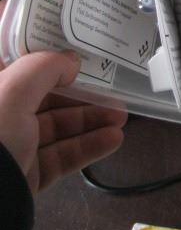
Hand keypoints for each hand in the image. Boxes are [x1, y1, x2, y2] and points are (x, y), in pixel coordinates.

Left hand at [0, 50, 126, 193]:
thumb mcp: (12, 89)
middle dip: (81, 94)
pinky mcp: (26, 175)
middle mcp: (0, 117)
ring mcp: (12, 148)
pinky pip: (61, 157)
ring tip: (121, 117)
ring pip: (56, 128)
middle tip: (111, 91)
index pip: (20, 66)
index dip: (49, 58)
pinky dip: (88, 147)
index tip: (78, 54)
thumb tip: (72, 61)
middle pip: (44, 97)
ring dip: (91, 121)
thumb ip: (45, 67)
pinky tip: (112, 139)